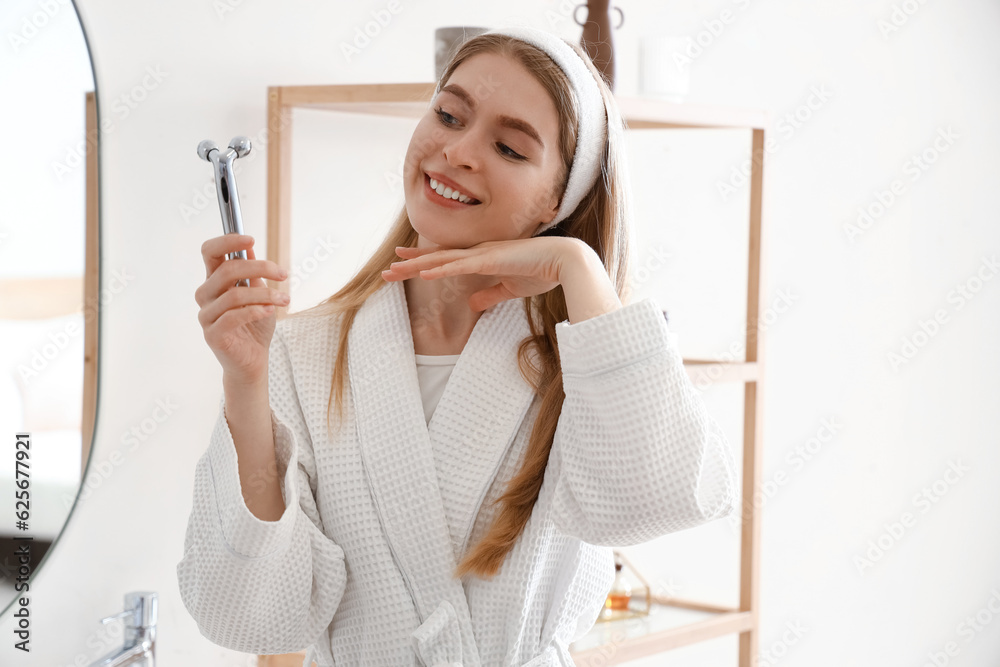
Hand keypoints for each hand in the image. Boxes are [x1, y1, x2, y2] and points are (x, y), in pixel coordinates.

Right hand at [195, 234, 289, 383]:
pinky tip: (271, 310)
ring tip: (284, 299)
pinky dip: (256, 310)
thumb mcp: (260, 295)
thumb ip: (253, 275)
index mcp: (214, 281)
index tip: (251, 240)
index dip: (228, 241)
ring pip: (234, 294)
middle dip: (260, 267)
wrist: (253, 361)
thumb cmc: (256, 327)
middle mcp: (206, 295)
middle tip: (284, 274)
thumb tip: (250, 249)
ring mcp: (206, 315)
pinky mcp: (213, 334)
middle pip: (227, 269)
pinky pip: (234, 316)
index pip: (210, 252)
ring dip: (265, 294)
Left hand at [381, 237, 583, 311]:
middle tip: (386, 271)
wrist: (564, 262)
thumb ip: (489, 295)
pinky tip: (424, 272)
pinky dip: (441, 268)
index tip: (402, 263)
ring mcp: (482, 254)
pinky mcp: (490, 260)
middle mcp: (478, 252)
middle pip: (437, 258)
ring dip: (417, 265)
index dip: (423, 261)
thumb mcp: (509, 290)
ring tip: (394, 270)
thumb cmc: (542, 272)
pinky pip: (460, 265)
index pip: (446, 259)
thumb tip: (471, 303)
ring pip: (442, 259)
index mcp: (482, 257)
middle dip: (410, 264)